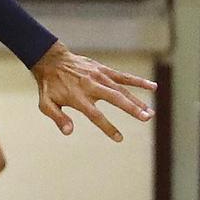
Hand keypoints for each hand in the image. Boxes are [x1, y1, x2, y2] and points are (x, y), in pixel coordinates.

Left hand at [32, 42, 154, 141]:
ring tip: (150, 112)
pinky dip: (138, 81)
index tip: (119, 138)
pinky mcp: (104, 70)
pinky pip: (123, 76)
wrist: (52, 61)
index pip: (96, 115)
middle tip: (146, 118)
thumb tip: (68, 132)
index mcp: (78, 98)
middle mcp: (91, 87)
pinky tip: (153, 87)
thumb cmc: (49, 86)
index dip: (108, 127)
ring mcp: (99, 77)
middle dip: (131, 109)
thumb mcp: (46, 104)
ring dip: (138, 100)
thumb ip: (58, 117)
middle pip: (115, 99)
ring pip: (122, 89)